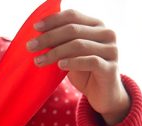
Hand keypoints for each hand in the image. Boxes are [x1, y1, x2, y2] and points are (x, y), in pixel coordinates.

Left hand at [26, 9, 130, 125]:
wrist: (102, 94)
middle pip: (73, 30)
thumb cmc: (83, 71)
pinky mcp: (111, 68)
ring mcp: (111, 50)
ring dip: (55, 52)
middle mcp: (107, 34)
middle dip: (48, 37)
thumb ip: (60, 42)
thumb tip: (37, 35)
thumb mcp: (70, 54)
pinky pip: (91, 61)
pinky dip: (73, 62)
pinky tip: (60, 65)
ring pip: (79, 45)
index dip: (53, 20)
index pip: (72, 16)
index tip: (35, 27)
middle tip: (30, 46)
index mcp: (96, 25)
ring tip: (38, 60)